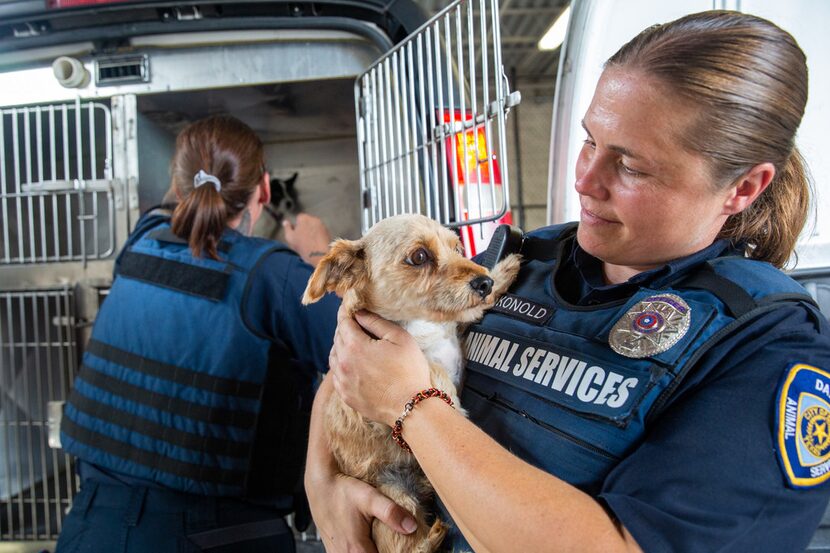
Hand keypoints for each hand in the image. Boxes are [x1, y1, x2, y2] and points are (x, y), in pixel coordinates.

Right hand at [282, 213, 331, 266]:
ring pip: (314, 226)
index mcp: (303, 218)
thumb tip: (285, 222)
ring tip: (310, 242)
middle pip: (307, 221)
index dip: (297, 225)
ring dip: (312, 231)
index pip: (299, 218)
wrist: (319, 254)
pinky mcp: (328, 231)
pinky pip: (320, 231)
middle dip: (305, 227)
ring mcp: (322, 225)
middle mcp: (314, 218)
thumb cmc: (302, 245)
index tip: (296, 234)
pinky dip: (318, 235)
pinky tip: (316, 244)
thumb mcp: (290, 237)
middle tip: (302, 238)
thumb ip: (287, 228)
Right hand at [306, 471, 417, 552]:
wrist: (320, 485)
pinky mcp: (334, 549)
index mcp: (357, 550)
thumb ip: (390, 512)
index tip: (404, 546)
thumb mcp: (369, 497)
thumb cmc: (341, 490)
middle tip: (396, 541)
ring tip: (384, 540)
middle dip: (386, 551)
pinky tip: (371, 540)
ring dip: (376, 550)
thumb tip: (411, 526)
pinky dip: (365, 550)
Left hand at [329, 308, 430, 425]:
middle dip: (346, 328)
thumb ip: (376, 322)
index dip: (347, 311)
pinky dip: (342, 365)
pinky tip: (354, 365)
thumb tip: (359, 313)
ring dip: (342, 347)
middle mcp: (343, 362)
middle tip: (357, 323)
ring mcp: (342, 381)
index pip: (344, 321)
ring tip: (356, 344)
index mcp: (354, 346)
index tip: (350, 304)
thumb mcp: (399, 338)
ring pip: (334, 356)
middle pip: (338, 337)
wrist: (411, 408)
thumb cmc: (409, 371)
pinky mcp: (345, 395)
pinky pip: (336, 375)